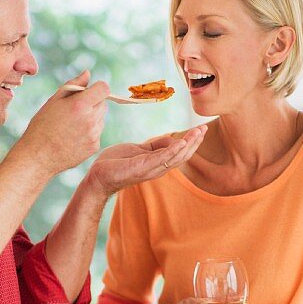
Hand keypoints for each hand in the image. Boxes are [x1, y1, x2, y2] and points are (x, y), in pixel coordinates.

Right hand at [18, 70, 108, 176]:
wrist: (38, 156)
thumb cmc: (42, 126)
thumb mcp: (54, 100)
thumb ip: (73, 84)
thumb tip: (88, 73)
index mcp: (80, 105)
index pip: (104, 88)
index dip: (97, 88)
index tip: (88, 92)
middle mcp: (90, 120)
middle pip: (103, 103)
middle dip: (93, 102)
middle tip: (75, 110)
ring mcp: (94, 135)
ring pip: (101, 118)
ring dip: (91, 117)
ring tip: (72, 125)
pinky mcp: (94, 147)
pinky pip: (97, 133)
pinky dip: (89, 132)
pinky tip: (73, 136)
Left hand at [85, 126, 207, 197]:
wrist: (98, 174)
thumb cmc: (117, 162)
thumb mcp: (139, 150)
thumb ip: (156, 145)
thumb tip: (173, 139)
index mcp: (157, 163)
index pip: (180, 153)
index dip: (192, 142)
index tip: (201, 129)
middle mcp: (157, 168)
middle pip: (182, 156)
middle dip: (194, 143)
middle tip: (204, 129)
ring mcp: (150, 170)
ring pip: (174, 158)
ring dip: (188, 145)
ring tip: (197, 133)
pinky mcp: (141, 168)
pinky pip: (160, 159)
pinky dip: (172, 151)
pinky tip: (181, 142)